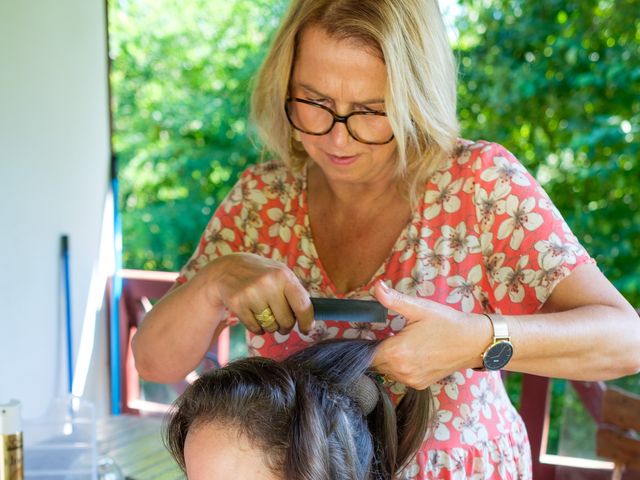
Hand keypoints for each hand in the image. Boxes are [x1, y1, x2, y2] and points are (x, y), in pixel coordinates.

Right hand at [202, 253, 313, 334]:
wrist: (228, 269)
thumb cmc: (262, 275)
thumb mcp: (281, 275)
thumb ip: (296, 294)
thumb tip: (311, 319)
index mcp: (284, 275)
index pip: (302, 306)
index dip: (307, 322)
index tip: (306, 329)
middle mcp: (268, 283)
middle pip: (286, 321)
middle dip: (286, 325)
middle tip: (281, 320)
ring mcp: (251, 293)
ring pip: (270, 327)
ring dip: (270, 326)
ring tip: (265, 313)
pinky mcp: (237, 303)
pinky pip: (255, 328)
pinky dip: (257, 328)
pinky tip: (254, 315)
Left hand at [372, 281, 487, 389]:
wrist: (472, 342)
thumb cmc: (446, 323)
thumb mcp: (418, 308)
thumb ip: (393, 299)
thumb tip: (377, 286)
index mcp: (397, 351)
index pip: (368, 354)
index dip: (367, 344)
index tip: (370, 334)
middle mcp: (402, 370)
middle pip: (376, 363)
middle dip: (379, 350)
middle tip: (391, 336)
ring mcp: (411, 379)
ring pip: (387, 371)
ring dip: (389, 359)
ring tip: (404, 343)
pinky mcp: (419, 384)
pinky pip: (400, 377)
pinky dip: (401, 367)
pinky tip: (412, 354)